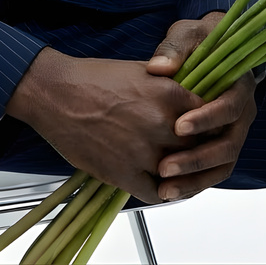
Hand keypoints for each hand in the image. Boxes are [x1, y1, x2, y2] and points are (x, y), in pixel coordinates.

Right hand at [5, 47, 202, 203]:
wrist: (56, 94)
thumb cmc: (93, 78)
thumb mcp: (141, 71)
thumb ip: (170, 86)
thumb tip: (191, 96)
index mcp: (168, 93)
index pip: (209, 117)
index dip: (208, 124)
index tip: (205, 128)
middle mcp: (160, 123)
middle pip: (199, 146)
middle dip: (197, 148)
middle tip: (192, 149)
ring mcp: (143, 151)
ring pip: (181, 172)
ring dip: (180, 173)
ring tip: (177, 169)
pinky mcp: (123, 174)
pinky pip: (157, 194)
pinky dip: (162, 191)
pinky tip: (159, 183)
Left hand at [145, 12, 260, 200]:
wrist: (208, 49)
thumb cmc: (199, 41)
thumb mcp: (187, 35)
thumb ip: (175, 48)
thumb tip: (160, 67)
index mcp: (239, 85)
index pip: (230, 107)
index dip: (207, 119)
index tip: (179, 126)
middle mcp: (242, 113)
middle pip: (228, 144)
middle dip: (197, 159)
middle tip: (166, 167)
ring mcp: (233, 132)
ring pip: (222, 164)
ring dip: (195, 178)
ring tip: (165, 188)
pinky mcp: (219, 145)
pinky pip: (212, 170)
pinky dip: (194, 183)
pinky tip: (168, 190)